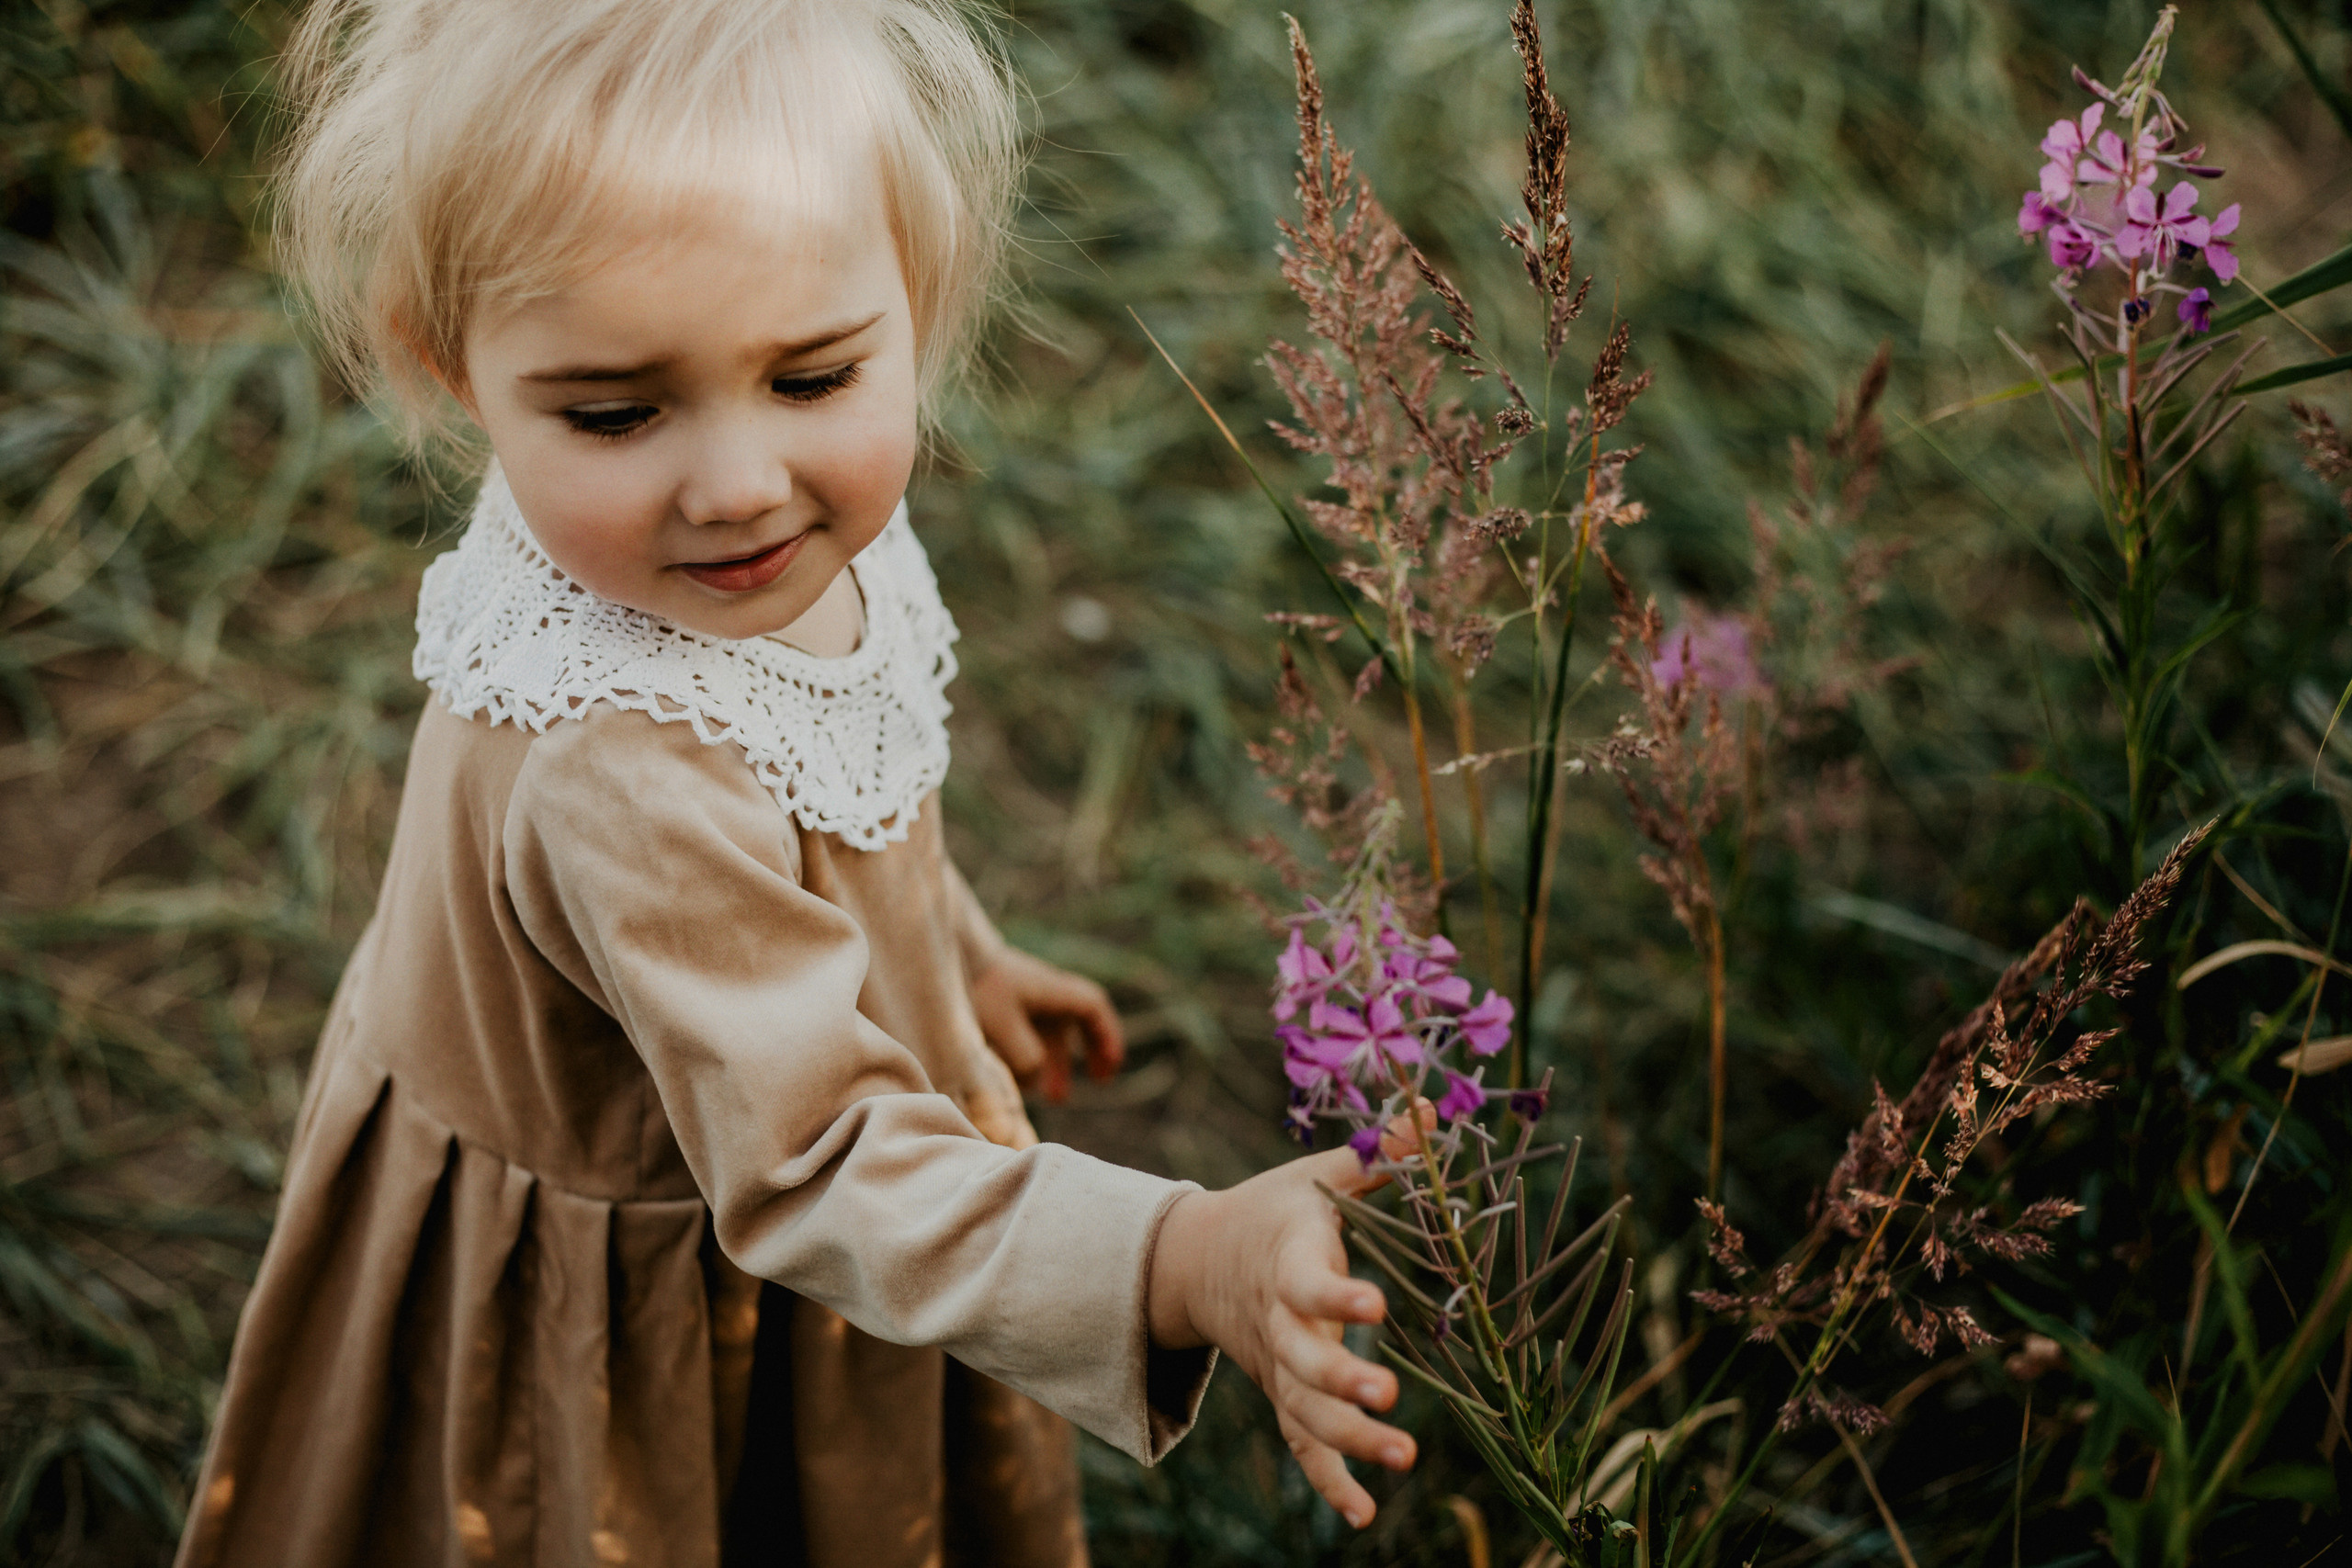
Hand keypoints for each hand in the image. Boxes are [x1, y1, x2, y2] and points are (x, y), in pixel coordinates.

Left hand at [968, 946, 1123, 1101]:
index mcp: (1051, 989)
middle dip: (1091, 1050)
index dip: (1107, 1034)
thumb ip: (1025, 1056)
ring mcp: (1023, 997)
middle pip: (1079, 1020)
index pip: (1092, 1006)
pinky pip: (1029, 1034)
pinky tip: (1023, 1082)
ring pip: (1052, 1033)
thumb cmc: (976, 986)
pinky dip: (1034, 1058)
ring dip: (1058, 1063)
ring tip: (1056, 1097)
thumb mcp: (1001, 1025)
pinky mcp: (1003, 1005)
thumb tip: (1037, 1080)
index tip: (1110, 1064)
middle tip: (1100, 1079)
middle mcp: (1043, 991)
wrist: (945, 956)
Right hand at [1146, 1136, 1418, 1527]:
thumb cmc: (1272, 1210)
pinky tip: (1366, 1515)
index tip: (1375, 1303)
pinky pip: (1301, 1446)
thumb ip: (1376, 1155)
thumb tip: (1431, 1112)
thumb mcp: (1316, 1175)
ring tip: (1402, 1458)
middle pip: (1301, 1360)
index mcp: (1288, 1262)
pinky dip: (1329, 1482)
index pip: (1307, 1281)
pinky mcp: (1280, 1395)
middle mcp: (1278, 1322)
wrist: (1195, 1261)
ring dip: (1348, 1441)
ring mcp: (1276, 1366)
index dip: (1337, 1293)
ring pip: (1304, 1411)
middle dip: (1342, 1381)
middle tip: (1388, 1399)